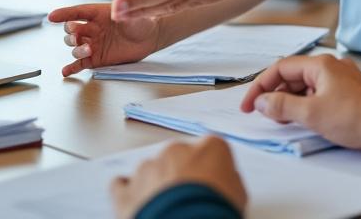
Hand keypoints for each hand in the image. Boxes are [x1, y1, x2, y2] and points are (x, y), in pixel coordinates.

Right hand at [48, 3, 162, 76]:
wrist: (149, 37)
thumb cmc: (140, 21)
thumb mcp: (133, 14)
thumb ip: (124, 13)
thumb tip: (117, 10)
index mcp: (97, 14)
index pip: (76, 12)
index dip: (64, 14)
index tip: (51, 17)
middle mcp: (92, 29)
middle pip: (72, 31)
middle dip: (71, 33)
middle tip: (77, 35)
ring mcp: (93, 44)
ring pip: (75, 47)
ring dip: (76, 49)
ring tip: (87, 49)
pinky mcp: (97, 58)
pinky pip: (80, 63)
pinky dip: (72, 68)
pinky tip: (65, 72)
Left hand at [110, 137, 246, 218]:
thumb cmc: (215, 211)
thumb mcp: (238, 195)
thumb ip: (228, 179)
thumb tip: (223, 181)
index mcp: (208, 148)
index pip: (211, 151)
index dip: (211, 170)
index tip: (211, 185)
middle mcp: (176, 151)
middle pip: (178, 158)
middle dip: (181, 176)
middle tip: (189, 201)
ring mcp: (148, 169)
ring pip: (151, 171)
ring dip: (157, 187)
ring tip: (167, 211)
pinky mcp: (126, 190)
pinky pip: (122, 185)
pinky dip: (128, 193)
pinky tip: (138, 205)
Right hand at [240, 55, 360, 150]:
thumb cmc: (356, 117)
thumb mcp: (311, 113)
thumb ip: (281, 105)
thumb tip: (261, 101)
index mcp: (320, 65)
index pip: (280, 68)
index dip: (260, 86)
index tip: (250, 104)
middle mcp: (331, 66)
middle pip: (292, 76)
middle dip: (275, 95)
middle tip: (266, 114)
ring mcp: (341, 78)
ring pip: (306, 86)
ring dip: (291, 101)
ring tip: (284, 120)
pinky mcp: (349, 91)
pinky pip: (320, 93)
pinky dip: (307, 104)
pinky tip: (305, 119)